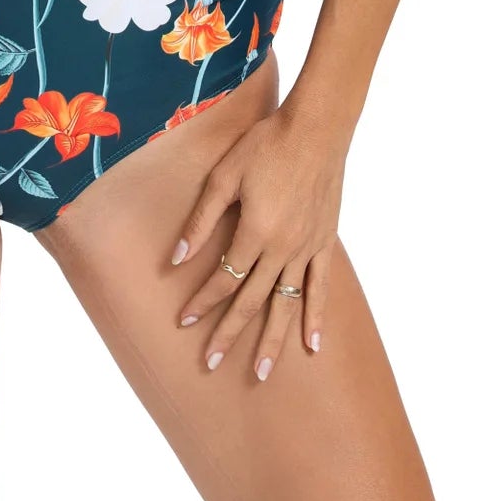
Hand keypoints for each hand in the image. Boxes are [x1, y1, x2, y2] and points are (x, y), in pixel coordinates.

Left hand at [168, 106, 345, 380]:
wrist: (315, 128)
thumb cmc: (264, 145)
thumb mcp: (224, 176)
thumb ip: (201, 221)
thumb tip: (176, 258)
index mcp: (254, 232)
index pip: (223, 279)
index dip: (202, 302)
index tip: (183, 322)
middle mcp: (282, 248)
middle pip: (251, 300)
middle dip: (229, 333)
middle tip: (211, 363)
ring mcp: (306, 248)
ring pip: (286, 303)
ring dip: (273, 339)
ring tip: (261, 372)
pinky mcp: (325, 242)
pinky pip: (321, 287)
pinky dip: (317, 317)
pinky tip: (314, 345)